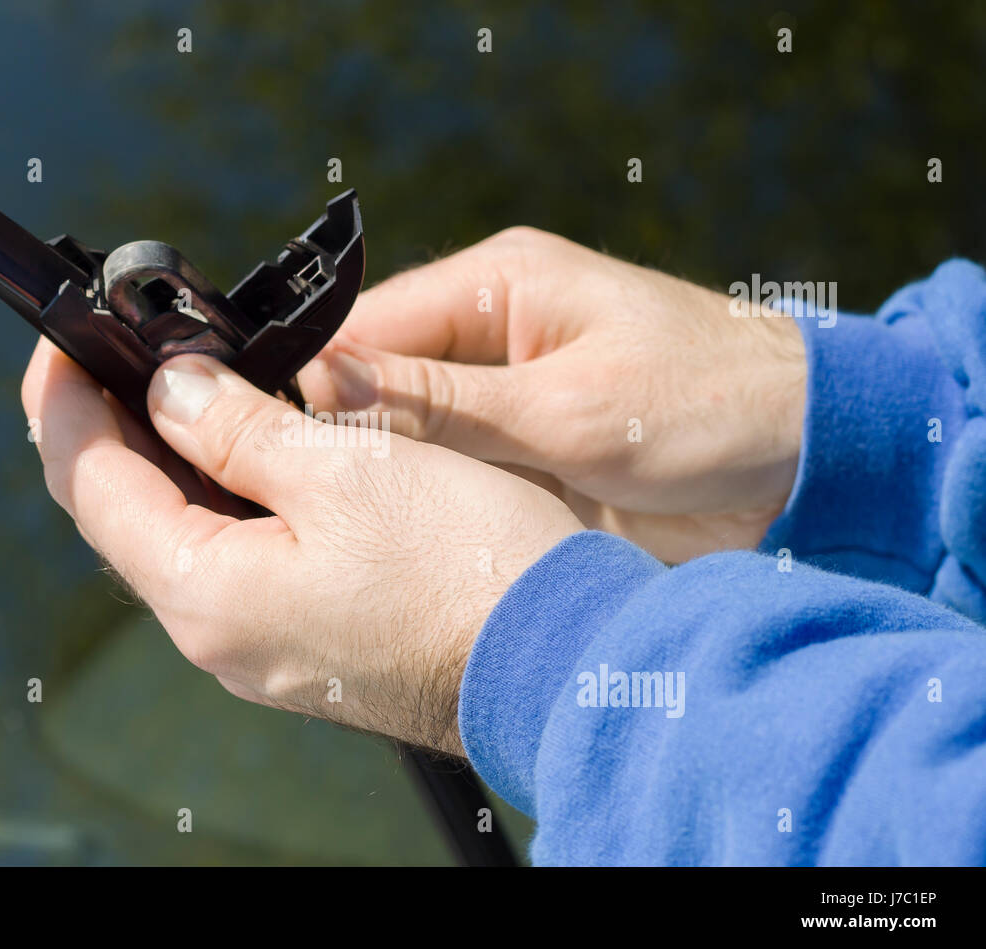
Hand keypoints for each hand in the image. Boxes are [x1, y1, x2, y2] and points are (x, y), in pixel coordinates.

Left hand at [21, 338, 581, 754]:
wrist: (561, 662)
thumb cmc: (468, 569)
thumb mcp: (346, 469)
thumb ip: (239, 428)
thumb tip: (173, 390)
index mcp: (208, 591)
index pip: (91, 486)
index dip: (63, 404)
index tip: (61, 339)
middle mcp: (219, 632)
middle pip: (126, 514)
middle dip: (109, 425)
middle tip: (115, 350)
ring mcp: (263, 643)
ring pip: (182, 535)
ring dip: (167, 456)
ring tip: (179, 380)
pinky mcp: (307, 639)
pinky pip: (235, 558)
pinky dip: (223, 495)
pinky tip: (248, 447)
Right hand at [298, 228, 806, 562]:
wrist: (810, 460)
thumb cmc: (711, 407)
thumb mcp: (570, 410)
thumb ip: (446, 403)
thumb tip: (331, 382)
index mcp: (498, 283)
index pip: (367, 327)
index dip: (315, 387)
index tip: (265, 448)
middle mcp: (490, 329)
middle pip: (375, 379)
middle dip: (340, 435)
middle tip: (294, 500)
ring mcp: (505, 392)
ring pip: (405, 430)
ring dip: (383, 473)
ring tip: (334, 526)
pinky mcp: (524, 445)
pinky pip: (449, 467)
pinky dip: (427, 499)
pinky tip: (397, 537)